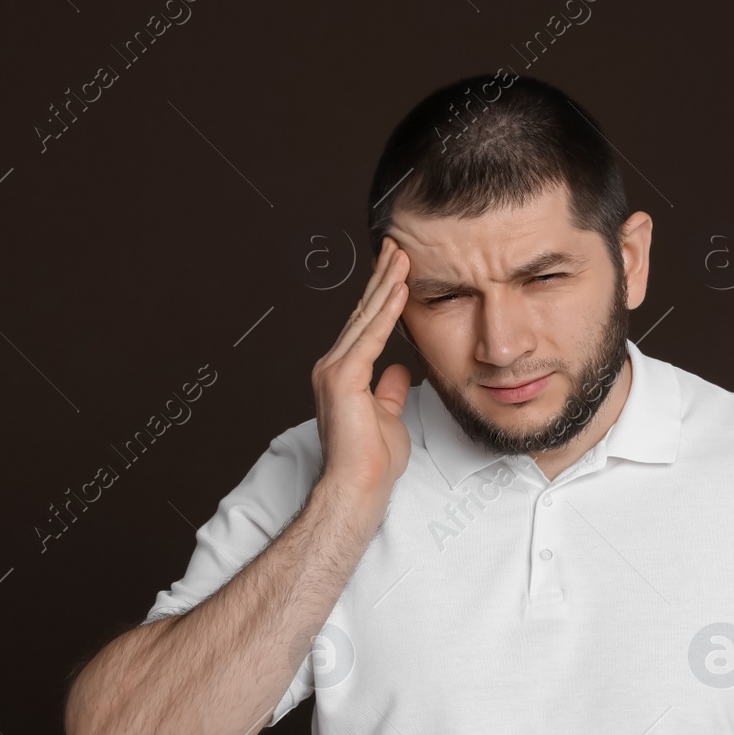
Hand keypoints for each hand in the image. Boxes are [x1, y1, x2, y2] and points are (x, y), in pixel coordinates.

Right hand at [312, 235, 412, 511]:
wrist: (357, 488)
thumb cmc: (371, 462)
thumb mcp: (387, 417)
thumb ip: (389, 391)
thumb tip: (399, 371)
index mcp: (343, 373)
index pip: (366, 325)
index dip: (381, 296)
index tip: (395, 269)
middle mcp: (332, 366)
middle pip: (363, 313)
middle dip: (382, 278)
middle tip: (397, 246)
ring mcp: (334, 371)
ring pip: (366, 318)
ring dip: (386, 285)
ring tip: (401, 255)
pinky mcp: (343, 379)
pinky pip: (371, 337)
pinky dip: (387, 311)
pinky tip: (400, 288)